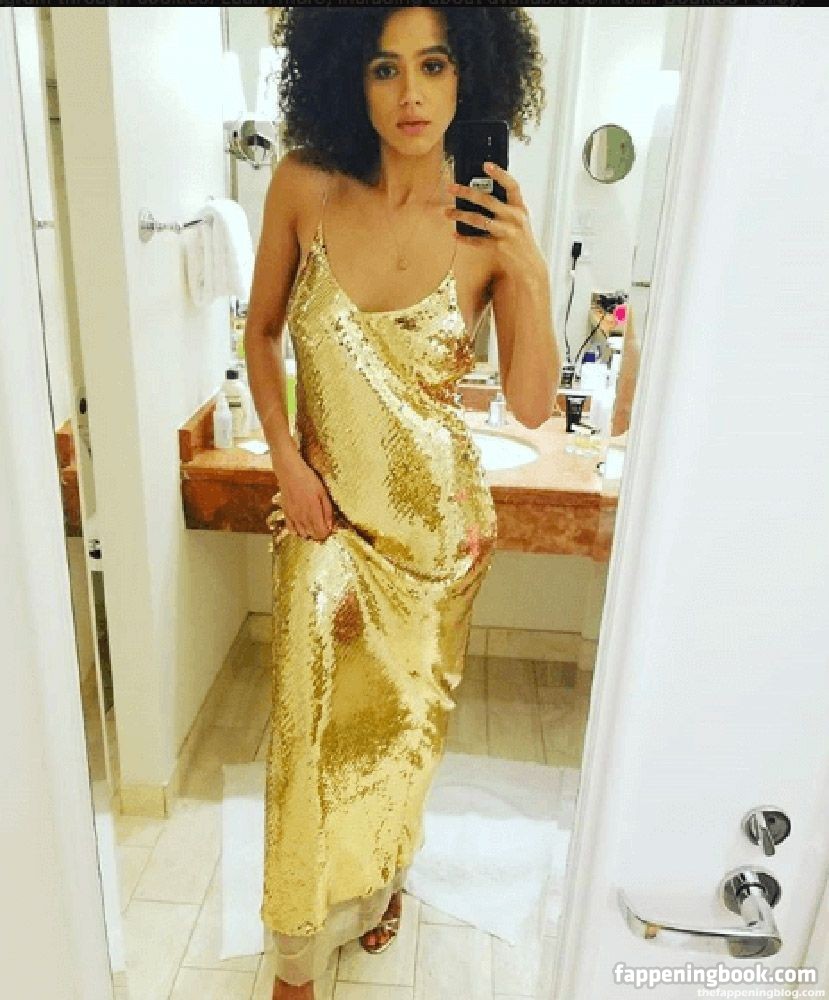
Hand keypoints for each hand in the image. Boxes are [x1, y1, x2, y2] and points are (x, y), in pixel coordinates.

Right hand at [268, 453, 334, 541]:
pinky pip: (290, 529)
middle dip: (319, 533)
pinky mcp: (285, 513)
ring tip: (312, 524)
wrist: (289, 471)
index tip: (329, 527)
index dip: (326, 533)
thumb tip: (330, 527)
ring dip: (308, 532)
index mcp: (313, 512)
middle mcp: (302, 517)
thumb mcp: (323, 493)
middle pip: (312, 535)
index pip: (321, 533)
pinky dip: (296, 531)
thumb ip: (328, 511)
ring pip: (302, 533)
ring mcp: (293, 516)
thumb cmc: (308, 480)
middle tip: (322, 524)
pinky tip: (301, 526)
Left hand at [445, 162, 545, 280]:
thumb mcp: (518, 220)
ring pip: (479, 220)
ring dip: (460, 215)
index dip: (500, 174)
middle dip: (467, 192)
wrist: (529, 265)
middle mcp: (514, 218)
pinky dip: (465, 238)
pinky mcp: (499, 247)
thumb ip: (505, 208)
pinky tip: (455, 235)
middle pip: (487, 200)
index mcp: (520, 208)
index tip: (486, 165)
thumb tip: (481, 194)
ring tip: (447, 212)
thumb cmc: (520, 240)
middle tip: (451, 188)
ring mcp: (507, 232)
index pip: (512, 186)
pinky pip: (477, 241)